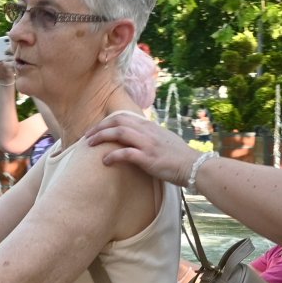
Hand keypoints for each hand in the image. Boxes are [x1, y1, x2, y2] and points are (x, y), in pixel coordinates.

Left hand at [88, 112, 202, 184]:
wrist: (194, 166)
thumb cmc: (180, 156)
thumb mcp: (164, 140)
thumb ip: (150, 136)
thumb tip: (139, 137)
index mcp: (149, 126)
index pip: (123, 116)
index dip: (106, 121)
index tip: (96, 129)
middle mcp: (147, 131)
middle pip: (117, 121)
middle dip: (99, 127)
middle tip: (87, 137)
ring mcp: (147, 144)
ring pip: (119, 133)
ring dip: (101, 137)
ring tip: (90, 145)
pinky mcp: (148, 158)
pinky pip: (125, 153)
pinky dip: (112, 156)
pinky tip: (104, 161)